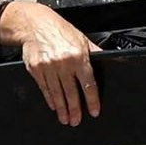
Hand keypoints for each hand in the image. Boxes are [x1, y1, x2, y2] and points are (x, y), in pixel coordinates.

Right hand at [15, 0, 101, 123]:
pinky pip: (44, 88)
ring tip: (65, 119)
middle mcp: (63, 63)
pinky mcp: (36, 69)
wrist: (34, 24)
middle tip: (76, 120)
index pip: (88, 84)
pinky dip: (50, 99)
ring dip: (62, 108)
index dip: (92, 100)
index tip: (94, 111)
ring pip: (57, 93)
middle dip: (75, 109)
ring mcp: (48, 67)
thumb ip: (94, 52)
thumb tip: (110, 60)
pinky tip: (54, 106)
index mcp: (78, 56)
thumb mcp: (81, 39)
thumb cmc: (59, 30)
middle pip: (71, 92)